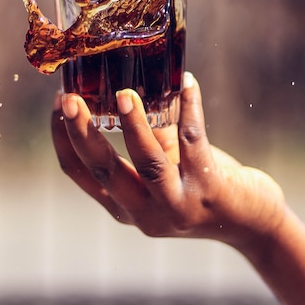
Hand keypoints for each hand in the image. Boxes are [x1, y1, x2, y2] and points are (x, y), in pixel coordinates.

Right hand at [51, 72, 285, 250]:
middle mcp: (143, 212)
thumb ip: (145, 138)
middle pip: (105, 171)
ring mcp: (177, 205)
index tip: (57, 104)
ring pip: (148, 164)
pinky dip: (190, 109)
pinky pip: (194, 142)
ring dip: (133, 127)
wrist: (246, 220)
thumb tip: (128, 88)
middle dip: (83, 132)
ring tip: (123, 95)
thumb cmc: (196, 185)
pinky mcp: (209, 190)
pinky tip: (187, 83)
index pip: (80, 174)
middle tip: (69, 98)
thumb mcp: (162, 166)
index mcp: (123, 205)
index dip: (63, 138)